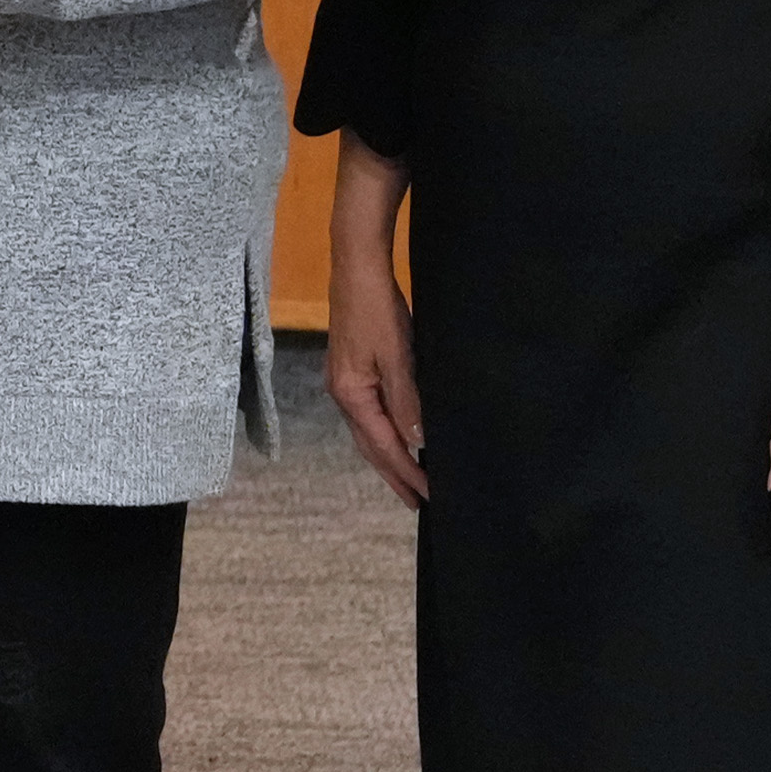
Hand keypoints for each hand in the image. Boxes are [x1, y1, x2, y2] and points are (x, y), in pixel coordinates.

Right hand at [324, 262, 428, 509]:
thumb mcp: (398, 355)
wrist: (356, 269)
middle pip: (369, 447)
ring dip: (388, 457)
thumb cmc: (377, 310)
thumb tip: (416, 439)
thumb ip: (406, 399)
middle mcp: (343, 395)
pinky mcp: (350, 371)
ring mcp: (344, 383)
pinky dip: (383, 434)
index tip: (427, 496)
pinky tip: (396, 435)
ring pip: (367, 433)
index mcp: (352, 395)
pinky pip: (368, 416)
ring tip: (407, 477)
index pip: (383, 446)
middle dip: (393, 475)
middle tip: (417, 501)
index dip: (406, 473)